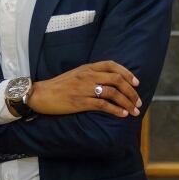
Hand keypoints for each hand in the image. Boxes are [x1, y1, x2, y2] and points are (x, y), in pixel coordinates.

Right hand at [27, 60, 142, 117]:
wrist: (40, 94)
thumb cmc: (58, 86)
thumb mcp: (76, 75)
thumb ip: (91, 75)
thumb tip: (109, 82)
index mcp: (87, 68)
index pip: (112, 65)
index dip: (127, 73)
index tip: (136, 83)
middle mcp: (87, 76)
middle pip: (116, 79)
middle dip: (131, 91)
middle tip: (138, 101)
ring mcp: (84, 88)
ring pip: (112, 92)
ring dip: (127, 102)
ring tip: (134, 111)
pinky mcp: (80, 102)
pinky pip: (102, 105)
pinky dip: (115, 110)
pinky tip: (122, 114)